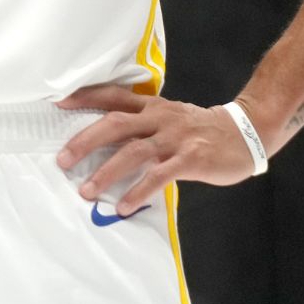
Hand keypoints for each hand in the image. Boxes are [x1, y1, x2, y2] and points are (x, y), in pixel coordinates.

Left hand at [54, 84, 256, 214]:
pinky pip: (159, 176)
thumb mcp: (169, 117)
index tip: (57, 103)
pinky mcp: (191, 159)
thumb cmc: (200, 129)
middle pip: (115, 124)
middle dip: (85, 141)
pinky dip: (138, 192)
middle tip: (62, 160)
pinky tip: (122, 206)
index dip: (84, 98)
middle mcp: (159, 118)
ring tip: (85, 191)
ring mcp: (175, 138)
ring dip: (106, 172)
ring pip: (133, 152)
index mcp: (152, 106)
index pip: (112, 97)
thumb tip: (103, 139)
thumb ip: (141, 123)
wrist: (246, 132)